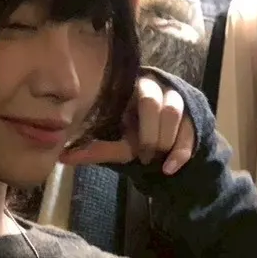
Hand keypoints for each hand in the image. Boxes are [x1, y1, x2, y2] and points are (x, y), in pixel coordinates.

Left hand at [58, 75, 195, 176]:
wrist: (168, 151)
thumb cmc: (137, 140)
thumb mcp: (117, 145)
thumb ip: (94, 150)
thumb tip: (62, 157)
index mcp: (131, 90)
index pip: (127, 90)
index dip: (123, 115)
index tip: (124, 142)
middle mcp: (155, 88)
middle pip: (152, 100)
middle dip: (148, 131)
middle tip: (143, 155)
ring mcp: (177, 100)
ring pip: (172, 111)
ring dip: (163, 139)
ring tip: (155, 161)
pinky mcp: (194, 117)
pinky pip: (189, 130)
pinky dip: (179, 152)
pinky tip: (169, 168)